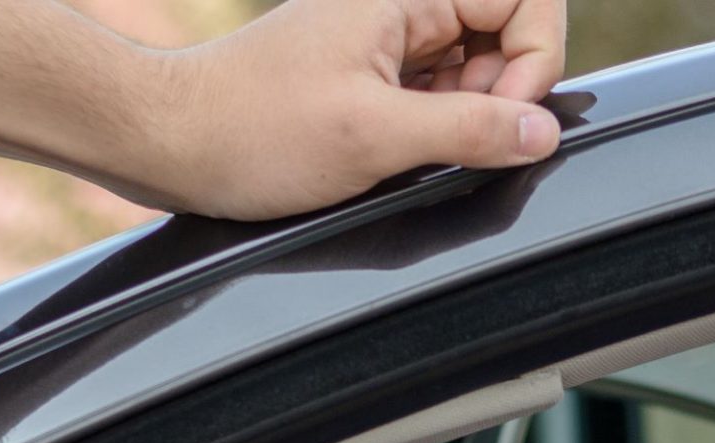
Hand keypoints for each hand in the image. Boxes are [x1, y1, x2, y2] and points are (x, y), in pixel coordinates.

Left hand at [116, 0, 567, 219]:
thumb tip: (542, 131)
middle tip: (455, 141)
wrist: (172, 143)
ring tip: (409, 149)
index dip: (533, 60)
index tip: (504, 118)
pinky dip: (435, 131)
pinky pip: (438, 97)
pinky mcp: (373, 79)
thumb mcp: (373, 136)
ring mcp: (388, 42)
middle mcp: (401, 7)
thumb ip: (469, 130)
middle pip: (506, 34)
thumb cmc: (253, 131)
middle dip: (500, 94)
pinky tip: (396, 155)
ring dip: (465, 119)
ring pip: (475, 72)